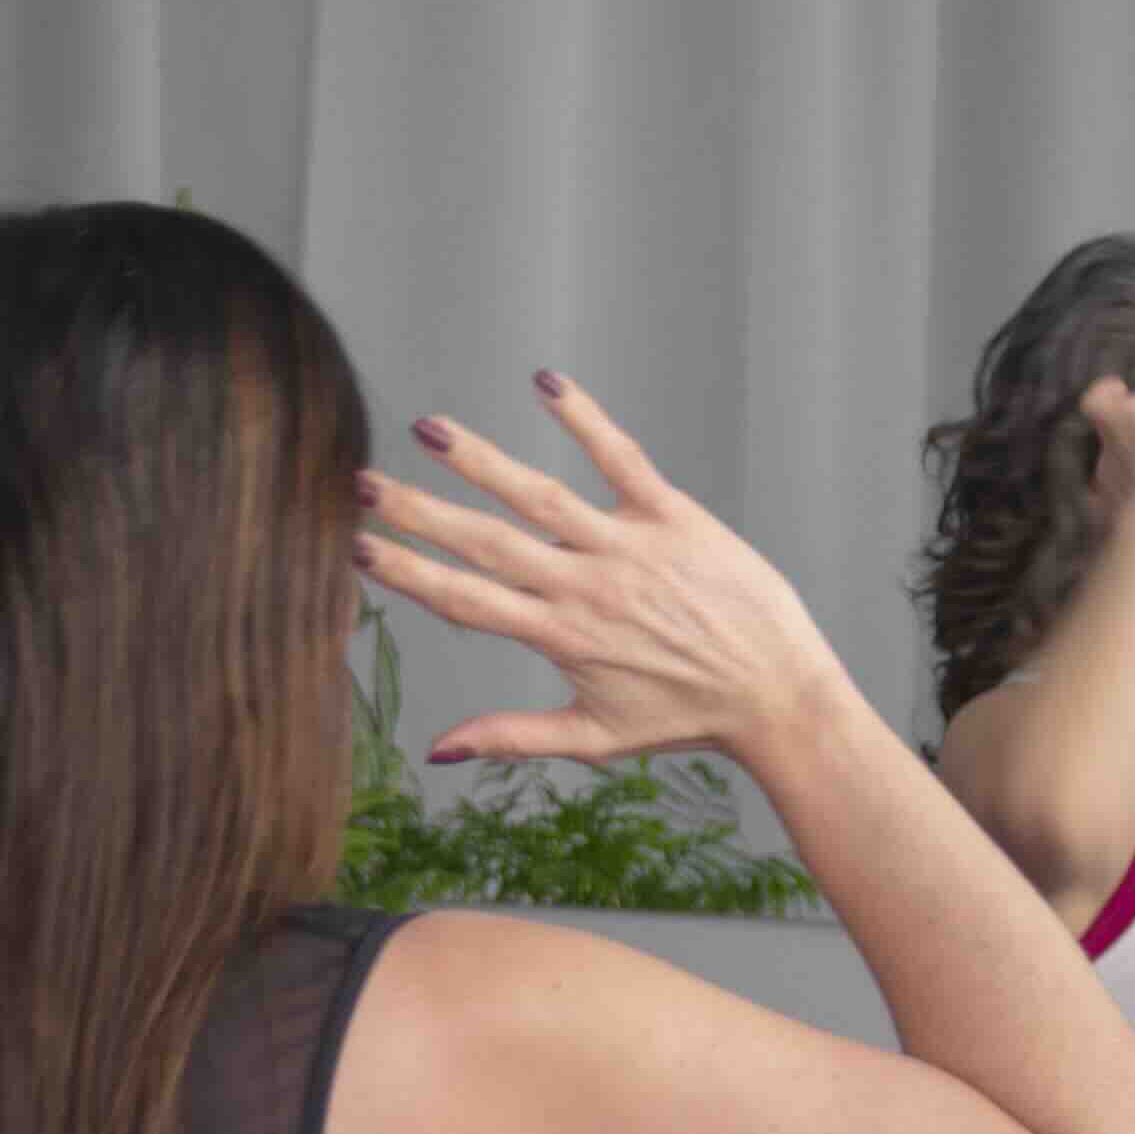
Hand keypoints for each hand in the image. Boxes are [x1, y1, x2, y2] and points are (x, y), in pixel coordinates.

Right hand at [359, 371, 857, 768]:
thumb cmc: (685, 717)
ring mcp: (629, 548)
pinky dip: (586, 419)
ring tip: (428, 429)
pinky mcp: (675, 517)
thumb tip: (435, 749)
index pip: (465, 601)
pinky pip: (622, 459)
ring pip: (540, 496)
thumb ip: (510, 736)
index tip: (357, 547)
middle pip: (486, 542)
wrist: (777, 694)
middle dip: (420, 512)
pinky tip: (546, 384)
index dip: (407, 574)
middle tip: (362, 482)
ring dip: (480, 460)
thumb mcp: (593, 737)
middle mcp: (587, 587)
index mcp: (561, 637)